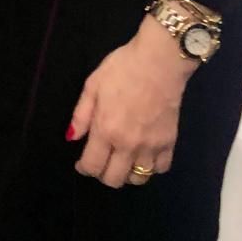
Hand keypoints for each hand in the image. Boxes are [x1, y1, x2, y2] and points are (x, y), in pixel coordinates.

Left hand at [68, 14, 198, 187]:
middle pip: (114, 180)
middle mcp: (129, 144)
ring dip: (127, 174)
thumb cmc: (122, 68)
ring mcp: (152, 146)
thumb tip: (71, 138)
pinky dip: (151, 167)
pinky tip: (144, 154)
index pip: (92, 166)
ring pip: (139, 178)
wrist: (159, 61)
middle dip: (103, 174)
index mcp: (107, 129)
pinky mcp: (170, 143)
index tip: (81, 163)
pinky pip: (160, 168)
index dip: (84, 168)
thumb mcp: (93, 84)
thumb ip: (81, 114)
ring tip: (122, 159)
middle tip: (101, 160)